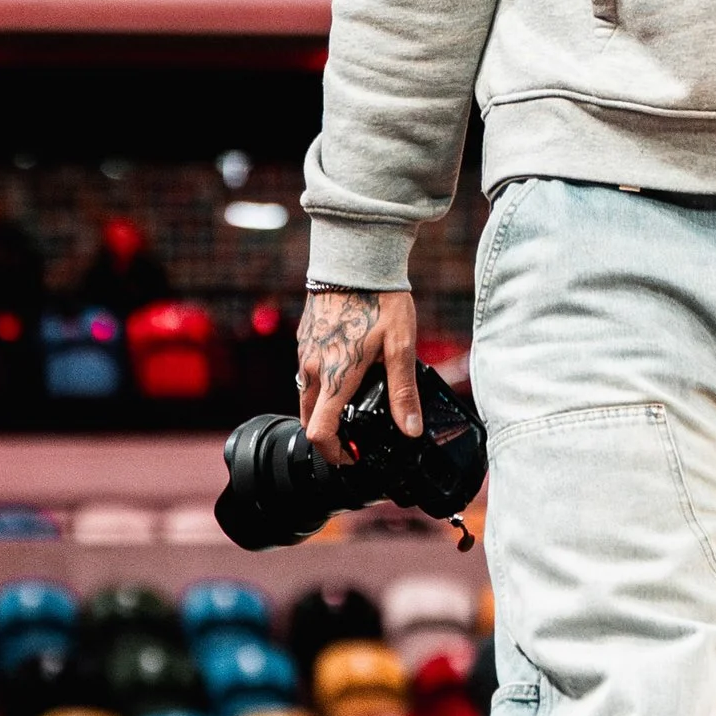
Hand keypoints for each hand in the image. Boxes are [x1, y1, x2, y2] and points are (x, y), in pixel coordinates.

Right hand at [297, 286, 420, 457]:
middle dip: (330, 434)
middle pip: (310, 419)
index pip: (319, 433)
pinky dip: (321, 383)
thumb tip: (410, 430)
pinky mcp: (304, 336)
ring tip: (356, 403)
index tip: (354, 457)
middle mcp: (312, 368)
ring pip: (307, 395)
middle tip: (358, 435)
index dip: (334, 454)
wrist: (355, 257)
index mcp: (334, 378)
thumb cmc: (380, 298)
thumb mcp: (401, 347)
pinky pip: (307, 371)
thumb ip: (404, 391)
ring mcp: (304, 351)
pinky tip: (348, 371)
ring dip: (325, 408)